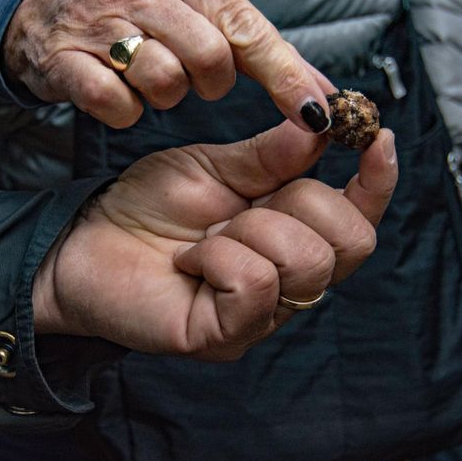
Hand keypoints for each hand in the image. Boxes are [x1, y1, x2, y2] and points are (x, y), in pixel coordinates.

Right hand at [4, 0, 333, 133]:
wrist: (39, 9)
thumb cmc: (133, 13)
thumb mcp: (192, 8)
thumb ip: (256, 47)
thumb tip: (322, 94)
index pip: (247, 28)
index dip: (285, 76)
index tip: (318, 114)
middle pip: (210, 58)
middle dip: (209, 83)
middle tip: (189, 77)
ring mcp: (98, 22)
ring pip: (163, 80)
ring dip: (162, 95)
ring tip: (146, 77)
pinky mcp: (63, 58)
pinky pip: (114, 103)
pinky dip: (123, 111)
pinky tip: (115, 93)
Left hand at [33, 121, 397, 360]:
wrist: (83, 243)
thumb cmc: (148, 208)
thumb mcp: (214, 168)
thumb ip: (271, 156)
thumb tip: (321, 124)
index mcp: (292, 236)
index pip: (359, 220)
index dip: (378, 182)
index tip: (375, 135)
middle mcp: (288, 282)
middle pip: (351, 243)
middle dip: (301, 203)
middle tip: (244, 205)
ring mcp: (261, 315)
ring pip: (306, 264)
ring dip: (252, 231)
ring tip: (207, 235)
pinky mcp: (225, 337)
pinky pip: (255, 286)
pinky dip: (221, 258)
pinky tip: (192, 259)